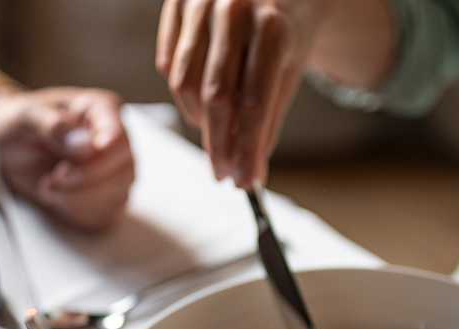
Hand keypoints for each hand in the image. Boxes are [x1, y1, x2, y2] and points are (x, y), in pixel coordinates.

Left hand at [0, 87, 134, 230]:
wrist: (11, 149)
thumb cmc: (21, 125)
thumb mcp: (24, 117)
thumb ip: (50, 124)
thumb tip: (84, 144)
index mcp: (100, 109)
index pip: (118, 128)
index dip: (112, 140)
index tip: (99, 147)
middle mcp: (115, 140)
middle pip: (124, 167)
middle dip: (86, 178)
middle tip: (54, 177)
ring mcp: (116, 171)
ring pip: (117, 194)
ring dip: (78, 197)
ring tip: (49, 185)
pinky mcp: (108, 197)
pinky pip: (106, 213)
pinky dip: (78, 211)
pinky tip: (59, 197)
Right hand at [156, 0, 335, 186]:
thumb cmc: (286, 29)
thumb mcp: (290, 70)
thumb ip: (269, 118)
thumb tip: (249, 169)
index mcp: (272, 27)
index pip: (254, 103)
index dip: (248, 148)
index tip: (245, 180)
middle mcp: (235, 9)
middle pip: (216, 97)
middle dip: (219, 144)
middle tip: (222, 175)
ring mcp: (201, 2)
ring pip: (185, 83)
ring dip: (199, 121)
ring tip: (216, 137)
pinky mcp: (176, 1)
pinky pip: (168, 64)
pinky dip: (182, 93)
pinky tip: (200, 104)